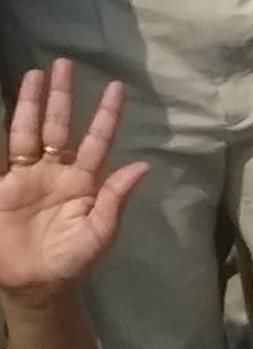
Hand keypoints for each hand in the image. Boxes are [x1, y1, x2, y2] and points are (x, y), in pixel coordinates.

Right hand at [0, 66, 148, 300]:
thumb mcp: (100, 231)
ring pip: (29, 131)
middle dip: (62, 96)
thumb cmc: (72, 260)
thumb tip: (142, 165)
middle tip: (65, 64)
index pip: (96, 140)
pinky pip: (2, 151)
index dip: (106, 115)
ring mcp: (26, 176)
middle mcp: (56, 172)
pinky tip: (4, 106)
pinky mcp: (2, 185)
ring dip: (32, 104)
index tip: (117, 88)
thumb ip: (116, 198)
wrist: (36, 284)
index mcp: (84, 182)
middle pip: (59, 126)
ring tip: (35, 74)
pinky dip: (2, 128)